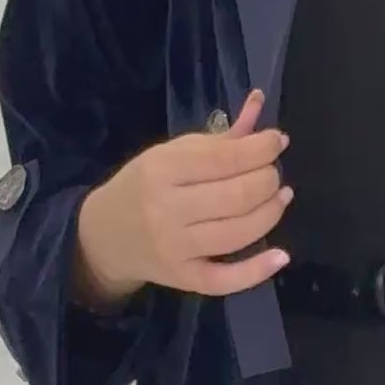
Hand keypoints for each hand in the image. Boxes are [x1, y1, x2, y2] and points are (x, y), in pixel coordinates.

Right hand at [71, 92, 293, 307]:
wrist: (103, 236)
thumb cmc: (142, 187)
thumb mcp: (171, 154)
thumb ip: (218, 138)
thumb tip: (259, 104)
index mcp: (161, 170)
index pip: (225, 158)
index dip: (261, 149)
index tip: (277, 142)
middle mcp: (167, 210)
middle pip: (237, 196)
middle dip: (268, 180)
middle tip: (273, 174)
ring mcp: (175, 248)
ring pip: (239, 233)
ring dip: (271, 213)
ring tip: (280, 197)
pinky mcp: (183, 279)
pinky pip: (225, 280)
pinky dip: (257, 271)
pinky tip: (281, 256)